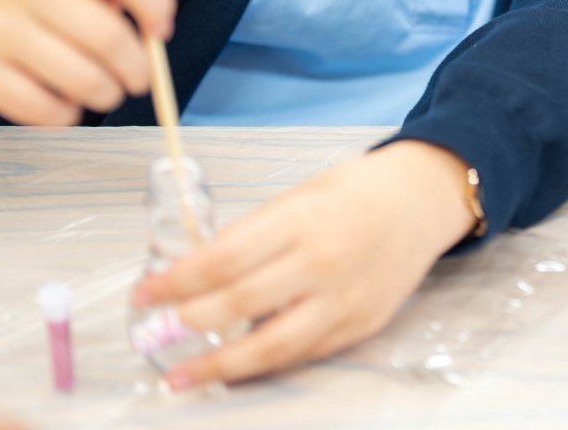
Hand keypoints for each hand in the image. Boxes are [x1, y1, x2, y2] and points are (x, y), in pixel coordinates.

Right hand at [0, 0, 188, 125]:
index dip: (157, 4)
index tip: (159, 29)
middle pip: (108, 35)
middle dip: (138, 68)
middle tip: (139, 77)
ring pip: (82, 79)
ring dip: (107, 94)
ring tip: (106, 89)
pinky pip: (45, 111)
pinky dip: (67, 114)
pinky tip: (65, 101)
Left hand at [132, 139, 478, 386]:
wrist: (423, 200)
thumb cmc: (355, 191)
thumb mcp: (300, 195)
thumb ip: (254, 233)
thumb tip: (198, 271)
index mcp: (302, 219)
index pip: (225, 257)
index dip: (177, 281)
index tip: (144, 293)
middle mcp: (323, 262)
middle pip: (240, 303)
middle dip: (188, 321)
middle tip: (153, 333)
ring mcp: (344, 299)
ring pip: (271, 346)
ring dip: (219, 364)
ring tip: (183, 376)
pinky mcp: (360, 324)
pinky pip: (303, 353)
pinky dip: (264, 363)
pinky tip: (237, 366)